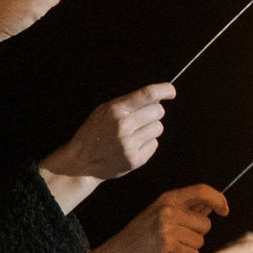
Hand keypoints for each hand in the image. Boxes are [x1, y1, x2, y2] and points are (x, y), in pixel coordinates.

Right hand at [41, 84, 175, 203]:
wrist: (82, 161)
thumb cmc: (96, 131)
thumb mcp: (104, 111)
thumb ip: (128, 103)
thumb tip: (157, 96)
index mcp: (115, 110)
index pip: (147, 95)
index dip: (164, 90)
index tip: (171, 91)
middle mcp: (123, 126)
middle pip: (158, 111)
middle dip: (154, 112)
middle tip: (141, 117)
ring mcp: (130, 144)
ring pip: (158, 127)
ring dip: (150, 128)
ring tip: (133, 133)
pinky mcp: (136, 159)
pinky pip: (154, 144)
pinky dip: (147, 143)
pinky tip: (132, 145)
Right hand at [90, 185, 226, 252]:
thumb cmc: (142, 235)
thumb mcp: (160, 213)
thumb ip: (186, 209)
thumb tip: (214, 205)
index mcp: (167, 199)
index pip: (202, 191)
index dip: (219, 199)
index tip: (225, 210)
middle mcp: (168, 212)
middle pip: (206, 224)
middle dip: (196, 234)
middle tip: (174, 238)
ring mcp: (168, 230)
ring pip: (200, 242)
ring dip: (189, 249)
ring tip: (168, 247)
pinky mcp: (169, 249)